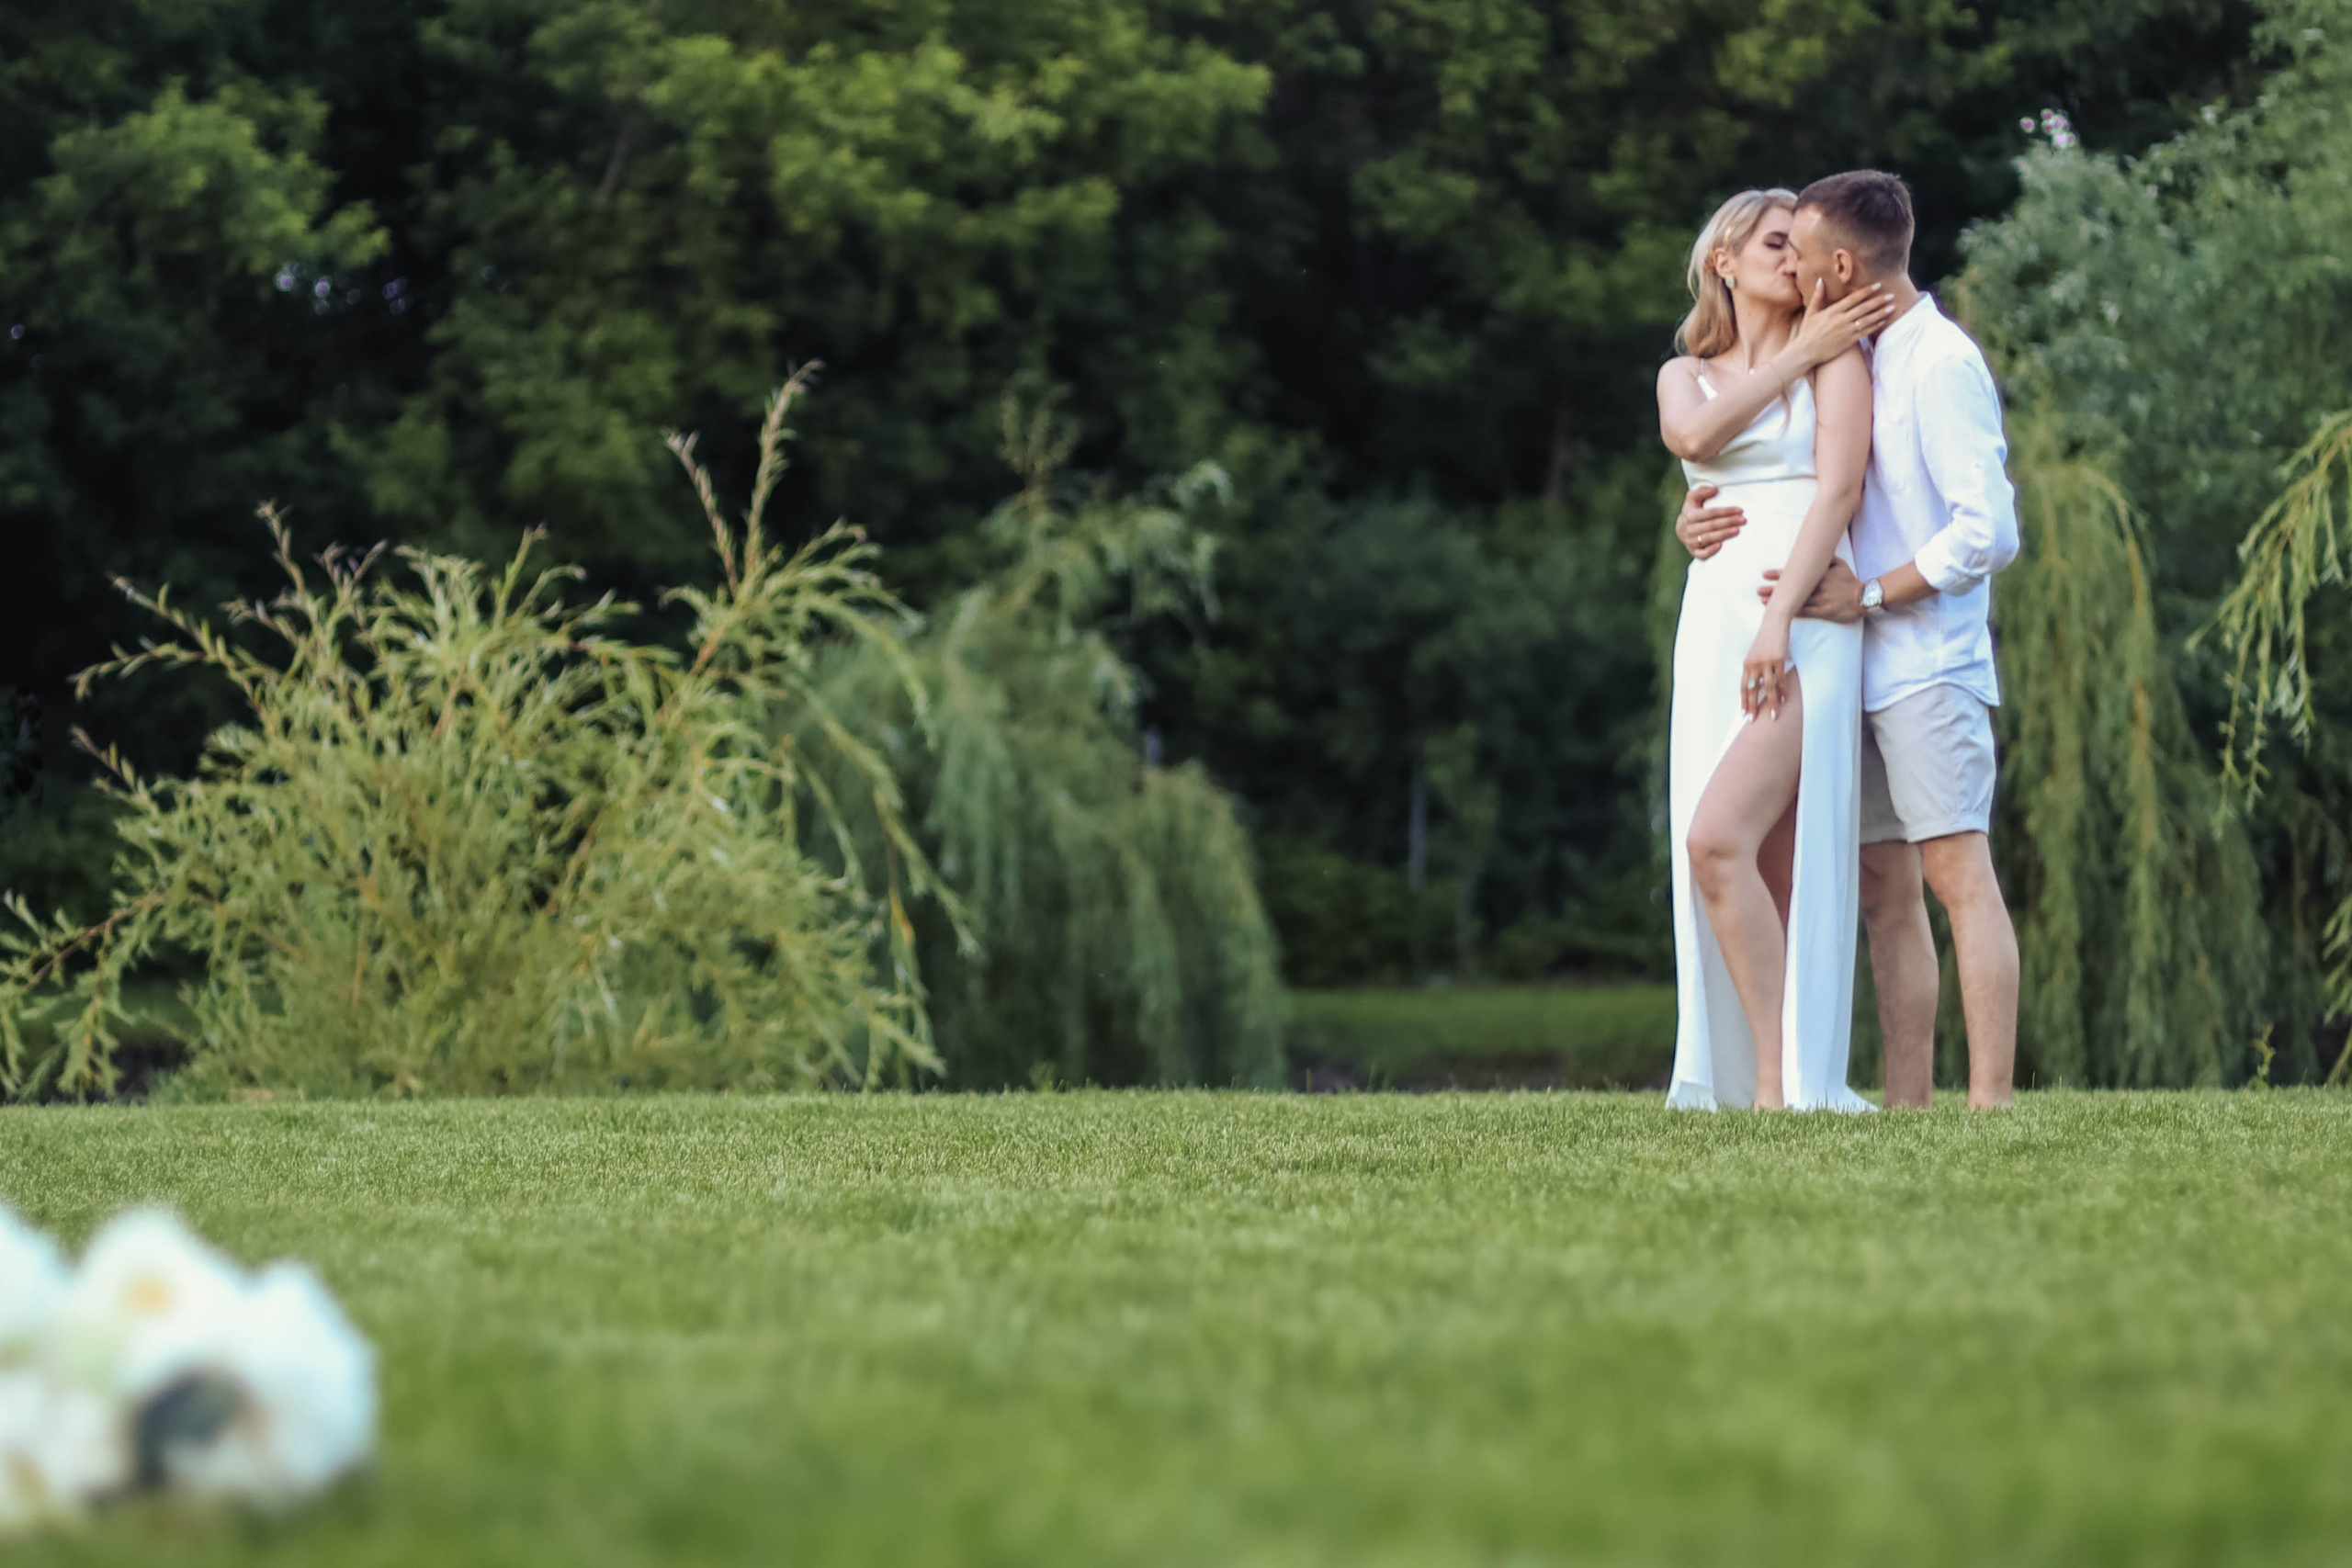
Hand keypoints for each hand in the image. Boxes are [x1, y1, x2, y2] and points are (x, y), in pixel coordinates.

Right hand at [1676, 484, 1745, 559]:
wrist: (1682, 529)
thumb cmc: (1692, 511)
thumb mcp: (1693, 499)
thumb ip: (1701, 491)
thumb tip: (1714, 489)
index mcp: (1690, 515)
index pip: (1710, 513)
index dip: (1725, 511)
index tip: (1740, 510)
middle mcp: (1689, 529)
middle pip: (1711, 525)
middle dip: (1728, 522)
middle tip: (1743, 520)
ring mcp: (1691, 542)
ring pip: (1708, 538)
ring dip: (1723, 534)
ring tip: (1737, 530)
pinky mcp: (1694, 552)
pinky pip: (1701, 554)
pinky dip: (1710, 551)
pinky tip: (1721, 546)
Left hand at [1742, 624, 1791, 720]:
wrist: (1774, 622)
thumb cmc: (1766, 639)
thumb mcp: (1756, 654)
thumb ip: (1754, 668)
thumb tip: (1755, 684)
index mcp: (1746, 665)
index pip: (1743, 687)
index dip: (1743, 701)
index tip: (1744, 714)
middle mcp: (1754, 665)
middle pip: (1752, 690)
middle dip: (1753, 706)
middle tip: (1753, 720)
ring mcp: (1766, 662)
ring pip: (1768, 688)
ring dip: (1771, 703)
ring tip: (1774, 716)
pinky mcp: (1778, 659)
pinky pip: (1780, 679)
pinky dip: (1783, 691)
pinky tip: (1784, 700)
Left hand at [1758, 559, 1865, 621]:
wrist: (1863, 597)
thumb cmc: (1849, 580)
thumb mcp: (1839, 564)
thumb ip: (1825, 558)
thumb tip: (1813, 550)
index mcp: (1819, 574)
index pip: (1795, 573)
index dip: (1779, 574)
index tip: (1764, 574)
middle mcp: (1818, 586)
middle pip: (1792, 588)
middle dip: (1773, 590)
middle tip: (1758, 590)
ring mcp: (1820, 600)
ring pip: (1796, 601)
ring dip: (1779, 602)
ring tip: (1763, 601)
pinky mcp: (1823, 611)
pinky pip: (1805, 612)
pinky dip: (1792, 612)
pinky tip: (1781, 613)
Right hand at [1778, 280, 1902, 374]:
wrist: (1805, 352)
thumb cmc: (1807, 332)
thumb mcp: (1810, 312)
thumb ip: (1818, 296)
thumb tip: (1820, 280)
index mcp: (1833, 311)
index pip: (1853, 298)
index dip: (1866, 291)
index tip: (1877, 285)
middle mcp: (1841, 320)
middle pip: (1864, 308)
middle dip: (1878, 301)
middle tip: (1891, 295)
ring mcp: (1846, 331)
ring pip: (1867, 320)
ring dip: (1881, 313)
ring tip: (1892, 307)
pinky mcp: (1848, 341)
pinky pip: (1865, 332)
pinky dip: (1874, 326)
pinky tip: (1883, 321)